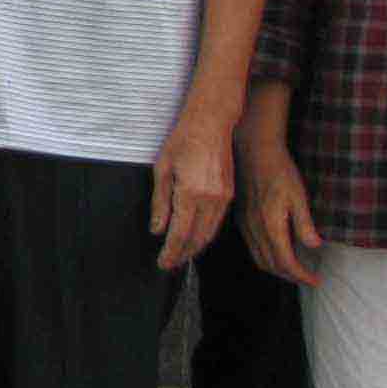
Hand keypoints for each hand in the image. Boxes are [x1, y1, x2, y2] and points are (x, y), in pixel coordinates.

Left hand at [150, 100, 236, 271]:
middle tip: (169, 264)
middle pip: (196, 239)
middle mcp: (210, 200)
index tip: (162, 264)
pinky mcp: (229, 195)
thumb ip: (160, 202)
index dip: (170, 252)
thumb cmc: (183, 140)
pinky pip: (216, 222)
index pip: (179, 234)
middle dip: (182, 255)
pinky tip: (195, 238)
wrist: (211, 123)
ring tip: (180, 256)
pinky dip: (205, 235)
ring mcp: (223, 198)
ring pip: (209, 234)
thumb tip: (158, 230)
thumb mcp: (162, 169)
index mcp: (190, 193)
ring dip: (194, 248)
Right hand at [238, 137, 323, 287]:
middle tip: (307, 278)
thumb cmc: (279, 171)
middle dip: (290, 276)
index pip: (286, 262)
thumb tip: (315, 246)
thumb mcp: (298, 196)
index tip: (315, 280)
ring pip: (259, 259)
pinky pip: (252, 248)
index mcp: (271, 226)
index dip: (301, 276)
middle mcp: (255, 230)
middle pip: (271, 265)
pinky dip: (266, 258)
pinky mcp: (241, 219)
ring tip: (294, 269)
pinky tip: (277, 251)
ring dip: (277, 269)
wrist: (254, 152)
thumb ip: (304, 223)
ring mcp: (245, 225)